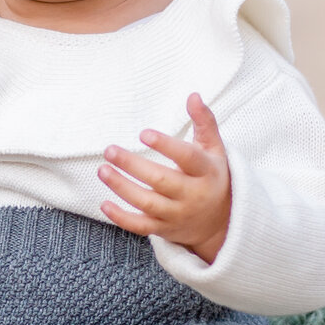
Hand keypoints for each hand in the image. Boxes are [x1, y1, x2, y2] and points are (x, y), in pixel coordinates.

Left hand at [98, 93, 231, 263]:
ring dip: (122, 187)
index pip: (187, 158)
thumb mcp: (214, 149)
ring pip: (147, 204)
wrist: (222, 221)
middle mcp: (192, 195)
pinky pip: (141, 227)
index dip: (166, 146)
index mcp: (206, 172)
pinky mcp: (164, 229)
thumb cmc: (212, 175)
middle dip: (133, 166)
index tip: (143, 133)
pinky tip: (104, 203)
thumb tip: (193, 95)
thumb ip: (204, 122)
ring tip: (103, 170)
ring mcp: (177, 214)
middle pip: (161, 181)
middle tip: (110, 150)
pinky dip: (122, 218)